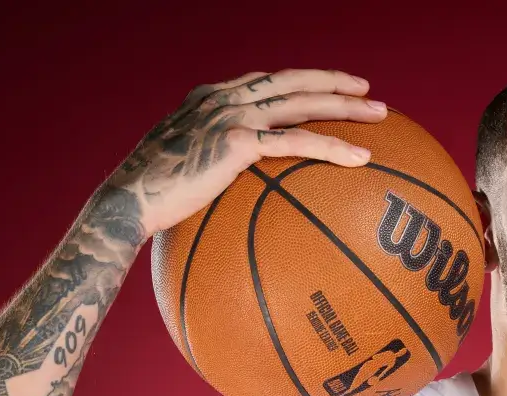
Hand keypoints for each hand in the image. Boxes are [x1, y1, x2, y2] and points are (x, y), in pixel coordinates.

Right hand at [104, 68, 385, 238]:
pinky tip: (360, 157)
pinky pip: (296, 141)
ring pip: (301, 103)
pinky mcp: (236, 141)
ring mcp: (229, 115)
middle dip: (333, 83)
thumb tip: (223, 194)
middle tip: (367, 92)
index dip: (300, 81)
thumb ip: (206, 168)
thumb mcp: (178, 172)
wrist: (126, 202)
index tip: (329, 87)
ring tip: (380, 116)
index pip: (265, 82)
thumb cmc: (149, 199)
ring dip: (345, 107)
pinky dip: (331, 146)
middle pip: (291, 82)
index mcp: (209, 99)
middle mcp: (222, 98)